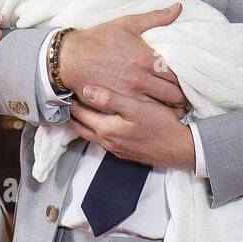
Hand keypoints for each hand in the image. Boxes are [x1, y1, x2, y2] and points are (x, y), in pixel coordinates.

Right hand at [57, 5, 187, 108]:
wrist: (70, 57)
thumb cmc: (98, 39)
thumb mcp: (127, 23)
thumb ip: (156, 17)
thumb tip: (178, 7)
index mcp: (146, 60)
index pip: (177, 76)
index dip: (185, 81)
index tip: (187, 82)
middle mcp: (140, 79)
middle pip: (173, 95)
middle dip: (180, 97)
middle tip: (183, 97)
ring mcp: (129, 95)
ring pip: (160, 108)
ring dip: (169, 108)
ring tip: (173, 107)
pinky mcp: (117, 104)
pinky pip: (141, 114)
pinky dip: (150, 115)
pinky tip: (154, 113)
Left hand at [68, 85, 195, 171]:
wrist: (180, 149)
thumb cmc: (160, 125)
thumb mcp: (136, 108)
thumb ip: (111, 99)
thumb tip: (86, 90)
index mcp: (106, 129)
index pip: (80, 114)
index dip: (70, 102)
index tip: (62, 90)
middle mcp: (107, 141)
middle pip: (81, 127)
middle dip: (71, 114)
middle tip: (63, 100)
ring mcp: (116, 148)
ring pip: (91, 134)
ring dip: (82, 122)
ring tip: (77, 109)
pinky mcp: (125, 151)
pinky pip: (102, 139)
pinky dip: (95, 128)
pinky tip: (100, 121)